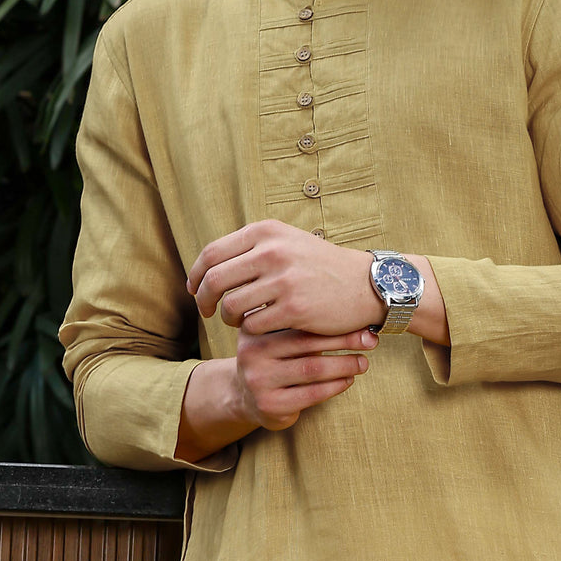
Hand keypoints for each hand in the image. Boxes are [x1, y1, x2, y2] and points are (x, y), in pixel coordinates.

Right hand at [174, 324, 378, 460]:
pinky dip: (335, 386)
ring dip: (344, 365)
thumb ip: (301, 320)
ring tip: (363, 363)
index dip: (333, 320)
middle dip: (344, 342)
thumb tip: (355, 307)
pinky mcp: (270, 405)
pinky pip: (312, 394)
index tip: (361, 318)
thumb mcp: (277, 335)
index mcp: (254, 327)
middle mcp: (251, 352)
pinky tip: (348, 380)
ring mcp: (258, 380)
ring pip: (312, 370)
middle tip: (371, 341)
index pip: (298, 319)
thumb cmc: (274, 358)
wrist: (245, 396)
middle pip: (307, 344)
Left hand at [186, 219, 383, 336]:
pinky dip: (251, 329)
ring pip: (231, 306)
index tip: (195, 289)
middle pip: (214, 280)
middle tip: (207, 311)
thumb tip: (207, 264)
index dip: (196, 275)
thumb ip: (250, 248)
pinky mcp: (294, 308)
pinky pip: (253, 325)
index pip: (212, 253)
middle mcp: (272, 251)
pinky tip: (261, 326)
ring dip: (229, 318)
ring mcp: (283, 280)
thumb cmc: (319, 266)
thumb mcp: (285, 242)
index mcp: (265, 232)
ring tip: (239, 320)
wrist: (364, 284)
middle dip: (204, 300)